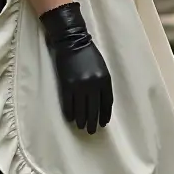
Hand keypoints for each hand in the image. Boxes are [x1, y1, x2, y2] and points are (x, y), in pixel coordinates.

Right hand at [39, 3, 112, 132]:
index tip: (103, 123)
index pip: (106, 102)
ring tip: (81, 127)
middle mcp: (93, 84)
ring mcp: (79, 86)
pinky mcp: (66, 85)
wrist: (71, 41)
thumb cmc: (88, 53)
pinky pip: (68, 104)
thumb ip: (102, 83)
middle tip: (92, 131)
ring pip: (81, 109)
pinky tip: (71, 119)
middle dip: (93, 121)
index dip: (105, 114)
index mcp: (104, 80)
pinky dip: (70, 113)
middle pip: (94, 109)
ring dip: (81, 120)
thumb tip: (100, 101)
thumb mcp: (101, 67)